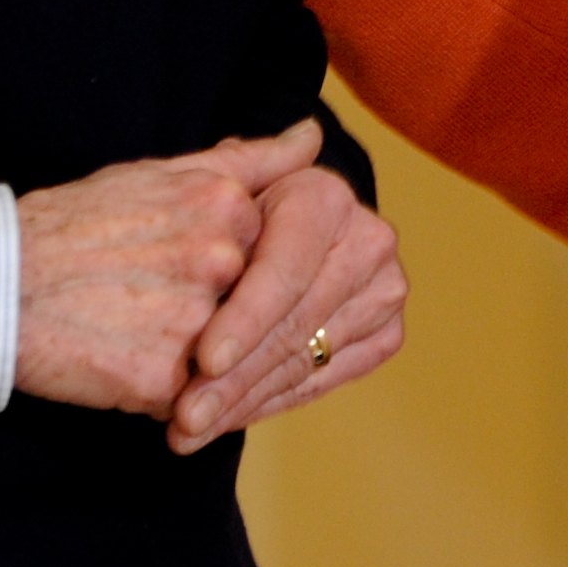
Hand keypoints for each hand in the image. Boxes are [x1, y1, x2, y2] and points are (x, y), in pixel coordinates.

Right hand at [12, 121, 323, 415]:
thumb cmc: (73, 227)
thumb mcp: (161, 173)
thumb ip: (248, 160)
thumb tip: (311, 137)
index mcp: (226, 206)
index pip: (273, 254)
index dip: (234, 275)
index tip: (184, 272)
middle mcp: (222, 260)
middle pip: (254, 309)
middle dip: (219, 320)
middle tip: (154, 307)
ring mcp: (197, 323)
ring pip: (229, 360)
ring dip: (198, 361)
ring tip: (136, 335)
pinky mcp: (165, 383)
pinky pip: (193, 403)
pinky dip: (166, 396)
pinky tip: (122, 365)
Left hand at [165, 158, 406, 450]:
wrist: (253, 246)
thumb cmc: (220, 214)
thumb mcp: (214, 186)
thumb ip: (246, 163)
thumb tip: (307, 134)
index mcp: (328, 197)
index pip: (284, 269)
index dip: (245, 317)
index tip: (203, 360)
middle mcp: (370, 240)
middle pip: (294, 323)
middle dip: (234, 377)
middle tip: (182, 417)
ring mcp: (384, 291)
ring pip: (304, 360)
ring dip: (243, 403)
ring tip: (187, 432)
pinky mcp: (384, 335)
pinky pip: (322, 382)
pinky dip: (268, 406)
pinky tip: (224, 422)